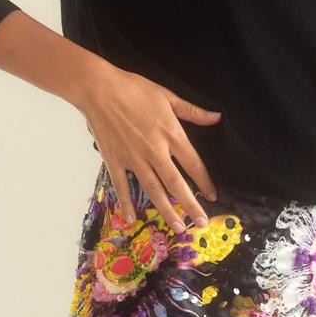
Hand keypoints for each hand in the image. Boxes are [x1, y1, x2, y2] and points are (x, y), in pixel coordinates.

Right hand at [76, 63, 222, 234]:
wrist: (99, 89)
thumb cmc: (134, 89)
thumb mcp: (167, 96)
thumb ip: (193, 112)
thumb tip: (216, 118)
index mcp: (170, 134)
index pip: (193, 164)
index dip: (205, 182)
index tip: (213, 196)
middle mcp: (155, 151)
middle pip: (176, 183)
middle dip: (190, 205)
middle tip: (201, 223)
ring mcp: (134, 158)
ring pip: (153, 190)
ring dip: (166, 210)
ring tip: (178, 227)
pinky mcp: (115, 160)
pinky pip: (122, 186)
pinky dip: (127, 203)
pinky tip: (133, 218)